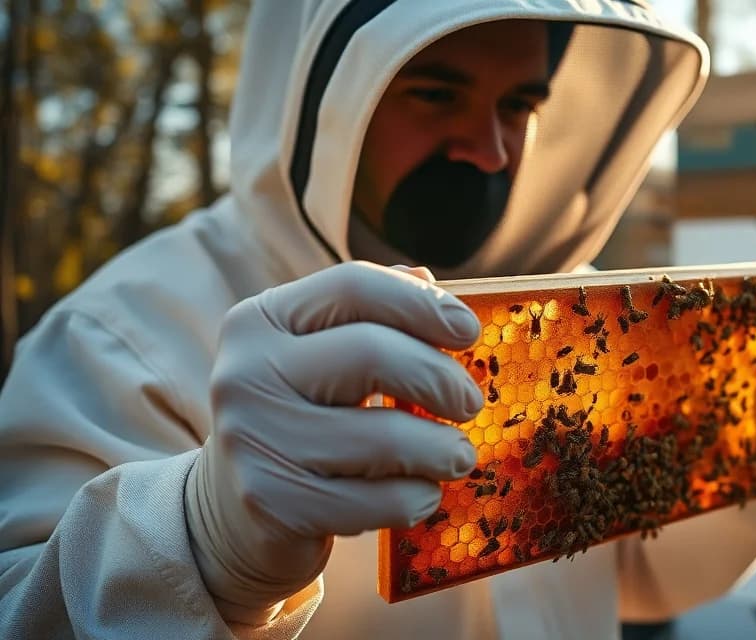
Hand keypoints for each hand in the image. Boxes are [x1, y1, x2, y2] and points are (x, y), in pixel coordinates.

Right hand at [185, 262, 481, 623]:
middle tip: (469, 403)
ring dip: (442, 450)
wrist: (229, 512)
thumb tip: (431, 284)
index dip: (424, 305)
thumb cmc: (303, 417)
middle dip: (441, 379)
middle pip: (373, 354)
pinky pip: (379, 501)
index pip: (354, 287)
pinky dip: (417, 498)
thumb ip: (372, 317)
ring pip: (385, 438)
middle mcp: (247, 374)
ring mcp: (255, 442)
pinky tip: (420, 494)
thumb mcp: (321, 357)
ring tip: (456, 456)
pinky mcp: (276, 506)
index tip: (468, 332)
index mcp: (261, 320)